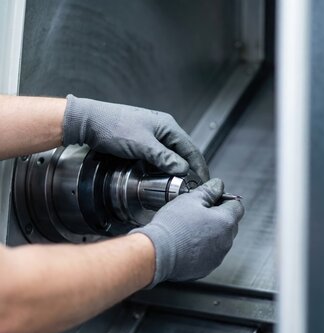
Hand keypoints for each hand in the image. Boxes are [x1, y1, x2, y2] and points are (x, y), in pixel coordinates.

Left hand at [62, 95, 208, 180]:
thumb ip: (164, 158)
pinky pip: (157, 156)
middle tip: (189, 186)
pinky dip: (160, 166)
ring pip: (169, 155)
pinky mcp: (141, 140)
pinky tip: (158, 175)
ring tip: (175, 183)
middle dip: (187, 170)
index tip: (202, 181)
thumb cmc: (112, 126)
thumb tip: (183, 169)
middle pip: (182, 153)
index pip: (191, 149)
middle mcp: (163, 129)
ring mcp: (152, 134)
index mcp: (168, 126)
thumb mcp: (142, 145)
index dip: (199, 167)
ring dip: (173, 169)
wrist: (87, 121)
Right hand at [130, 178, 243, 286]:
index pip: (237, 206)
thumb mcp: (190, 199)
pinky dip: (202, 248)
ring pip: (220, 240)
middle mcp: (226, 241)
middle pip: (230, 224)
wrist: (156, 253)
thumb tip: (218, 185)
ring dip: (211, 233)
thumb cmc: (173, 226)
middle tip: (199, 213)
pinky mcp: (206, 268)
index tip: (213, 199)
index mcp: (226, 222)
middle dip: (219, 217)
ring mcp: (217, 257)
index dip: (225, 199)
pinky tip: (187, 243)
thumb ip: (209, 190)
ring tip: (190, 229)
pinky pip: (210, 254)